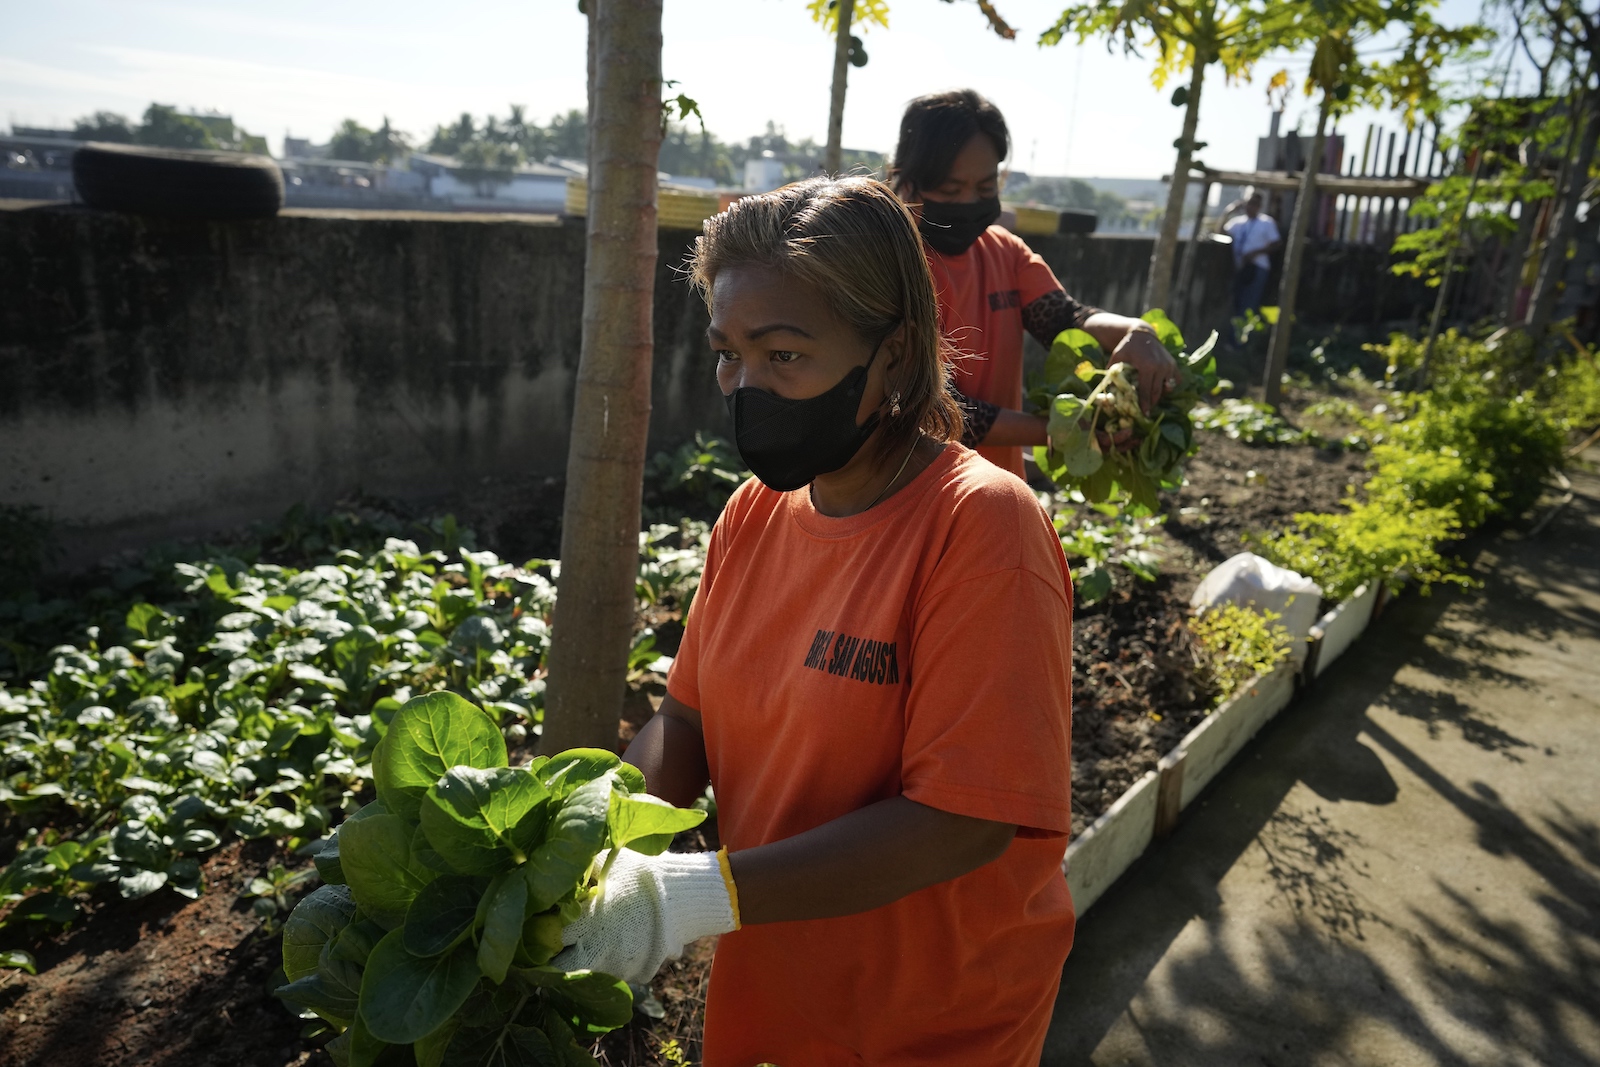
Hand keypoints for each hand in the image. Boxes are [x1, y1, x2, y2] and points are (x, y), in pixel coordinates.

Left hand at [553, 850, 736, 984]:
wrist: (687, 896)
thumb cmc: (644, 873)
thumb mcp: (609, 860)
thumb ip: (579, 869)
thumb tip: (549, 867)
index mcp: (586, 921)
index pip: (546, 940)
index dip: (536, 936)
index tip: (533, 929)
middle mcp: (598, 950)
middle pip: (559, 969)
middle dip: (552, 960)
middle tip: (550, 946)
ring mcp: (617, 967)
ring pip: (586, 974)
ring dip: (580, 963)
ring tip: (585, 942)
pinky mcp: (634, 975)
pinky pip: (610, 974)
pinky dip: (605, 965)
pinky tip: (611, 946)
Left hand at [1112, 328, 1178, 414]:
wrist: (1142, 334)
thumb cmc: (1127, 347)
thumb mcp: (1117, 357)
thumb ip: (1112, 372)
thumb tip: (1106, 390)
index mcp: (1146, 366)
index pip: (1146, 391)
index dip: (1145, 404)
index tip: (1145, 414)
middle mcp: (1160, 366)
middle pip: (1157, 392)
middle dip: (1151, 403)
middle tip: (1146, 411)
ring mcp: (1169, 365)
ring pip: (1167, 388)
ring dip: (1159, 395)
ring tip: (1151, 399)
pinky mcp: (1173, 364)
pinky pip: (1176, 380)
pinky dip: (1169, 386)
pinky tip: (1160, 386)